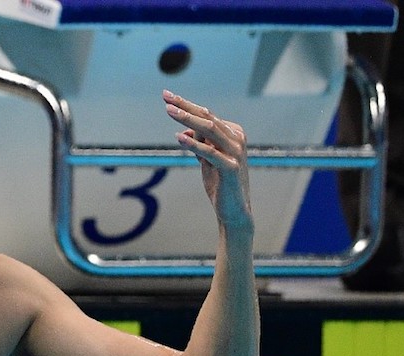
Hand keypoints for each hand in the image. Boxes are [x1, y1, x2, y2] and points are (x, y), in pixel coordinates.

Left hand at [163, 89, 251, 230]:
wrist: (234, 212)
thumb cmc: (221, 185)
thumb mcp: (207, 161)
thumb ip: (199, 145)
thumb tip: (184, 131)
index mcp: (233, 133)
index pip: (206, 115)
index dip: (186, 104)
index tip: (167, 96)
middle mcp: (237, 139)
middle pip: (207, 117)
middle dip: (185, 106)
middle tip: (166, 96)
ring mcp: (236, 152)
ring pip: (209, 130)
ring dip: (188, 119)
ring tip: (169, 111)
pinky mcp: (231, 168)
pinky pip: (210, 152)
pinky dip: (194, 144)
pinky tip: (179, 137)